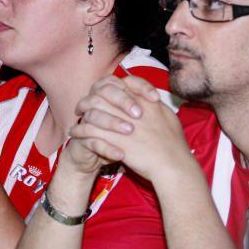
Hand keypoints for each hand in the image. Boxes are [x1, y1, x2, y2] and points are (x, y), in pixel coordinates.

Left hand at [71, 76, 189, 181]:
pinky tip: (74, 133)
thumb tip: (148, 99)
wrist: (172, 165)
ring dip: (82, 112)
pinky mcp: (113, 139)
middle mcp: (130, 107)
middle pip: (102, 93)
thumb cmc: (174, 145)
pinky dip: (80, 130)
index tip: (100, 92)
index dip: (108, 87)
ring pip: (93, 109)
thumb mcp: (168, 116)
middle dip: (90, 97)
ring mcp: (121, 122)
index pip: (120, 83)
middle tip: (82, 105)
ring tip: (77, 117)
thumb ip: (155, 106)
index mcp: (144, 100)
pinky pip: (89, 130)